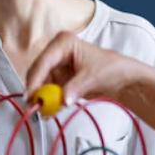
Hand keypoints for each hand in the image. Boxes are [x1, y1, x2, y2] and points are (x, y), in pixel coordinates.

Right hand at [26, 31, 143, 105]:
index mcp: (64, 42)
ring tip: (45, 111)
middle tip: (35, 106)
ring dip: (42, 97)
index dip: (35, 78)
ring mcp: (56, 65)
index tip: (31, 95)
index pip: (44, 61)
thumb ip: (75, 88)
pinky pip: (48, 90)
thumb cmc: (111, 69)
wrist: (123, 78)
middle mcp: (56, 52)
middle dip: (36, 89)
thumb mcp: (92, 77)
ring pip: (40, 82)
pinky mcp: (59, 78)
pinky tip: (50, 111)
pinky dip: (49, 100)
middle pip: (38, 71)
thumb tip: (62, 100)